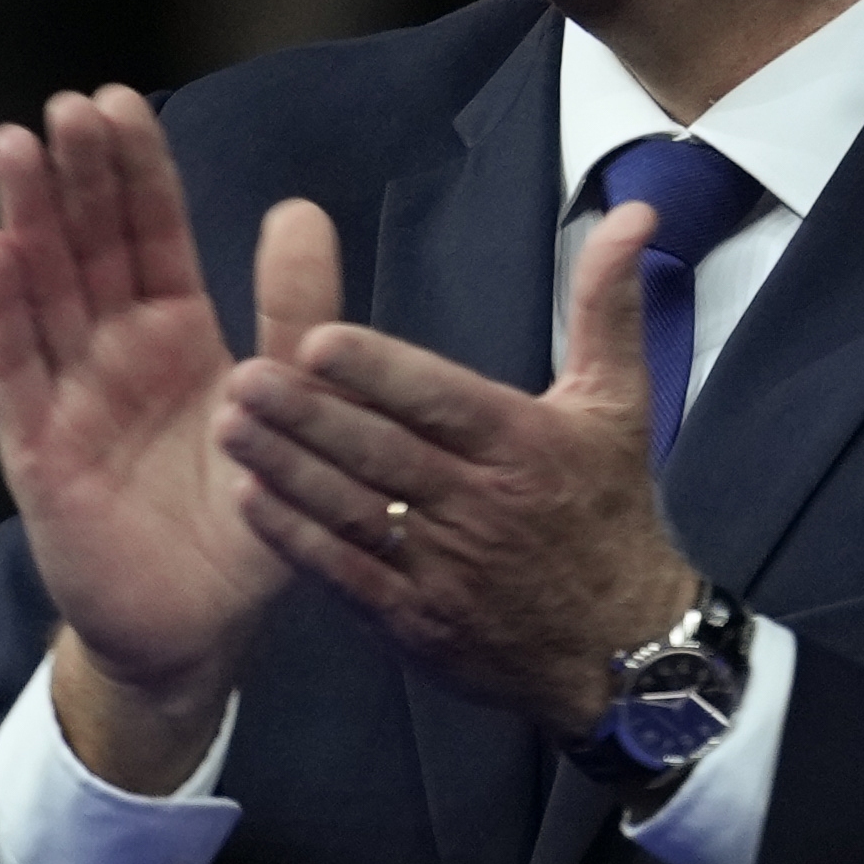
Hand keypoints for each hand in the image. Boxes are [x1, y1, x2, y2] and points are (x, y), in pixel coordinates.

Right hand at [0, 89, 286, 785]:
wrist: (196, 631)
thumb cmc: (243, 523)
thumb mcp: (287, 411)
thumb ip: (292, 317)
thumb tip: (300, 209)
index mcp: (174, 335)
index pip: (149, 234)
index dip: (134, 170)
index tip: (117, 100)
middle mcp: (112, 352)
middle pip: (88, 245)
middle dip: (76, 175)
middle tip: (66, 105)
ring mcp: (67, 396)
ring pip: (42, 289)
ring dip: (26, 217)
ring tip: (14, 143)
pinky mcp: (35, 449)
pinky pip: (13, 369)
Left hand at [216, 204, 700, 735]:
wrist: (624, 651)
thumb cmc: (610, 513)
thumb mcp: (623, 403)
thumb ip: (610, 304)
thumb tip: (636, 213)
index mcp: (523, 446)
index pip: (440, 400)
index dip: (377, 373)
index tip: (315, 341)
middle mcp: (480, 506)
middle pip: (382, 454)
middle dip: (307, 417)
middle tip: (241, 377)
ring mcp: (443, 570)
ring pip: (353, 511)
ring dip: (286, 469)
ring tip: (227, 425)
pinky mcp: (415, 622)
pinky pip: (345, 575)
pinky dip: (295, 539)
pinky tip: (248, 500)